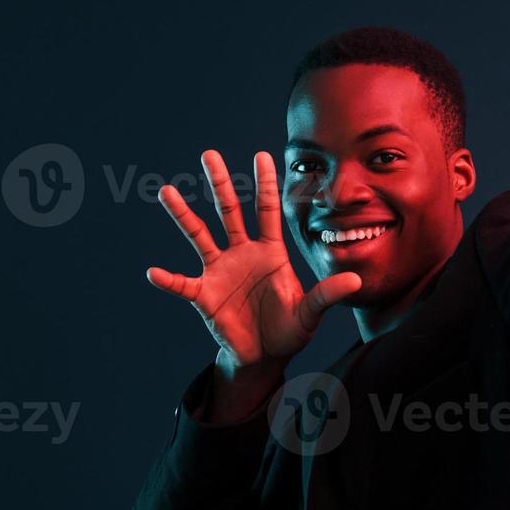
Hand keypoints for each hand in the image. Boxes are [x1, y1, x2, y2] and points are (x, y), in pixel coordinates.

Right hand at [146, 150, 361, 371]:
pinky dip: (168, 280)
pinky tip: (153, 273)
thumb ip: (328, 294)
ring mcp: (220, 271)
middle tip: (209, 154)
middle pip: (229, 211)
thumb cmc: (288, 330)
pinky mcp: (205, 295)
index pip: (267, 210)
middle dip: (221, 183)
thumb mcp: (311, 313)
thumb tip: (357, 280)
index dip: (265, 183)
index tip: (261, 155)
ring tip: (166, 191)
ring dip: (183, 214)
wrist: (264, 356)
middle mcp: (241, 254)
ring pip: (200, 235)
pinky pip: (183, 284)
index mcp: (269, 252)